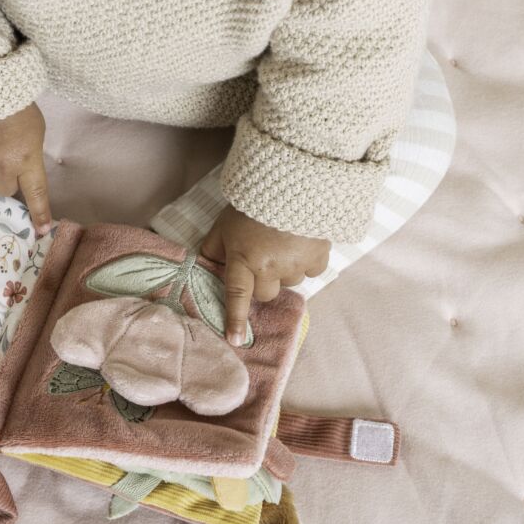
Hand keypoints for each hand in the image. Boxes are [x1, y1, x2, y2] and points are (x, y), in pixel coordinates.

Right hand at [0, 102, 51, 234]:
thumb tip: (23, 169)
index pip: (36, 194)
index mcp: (27, 158)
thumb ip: (29, 151)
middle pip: (4, 191)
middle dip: (3, 179)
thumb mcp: (33, 127)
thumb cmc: (11, 102)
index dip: (39, 214)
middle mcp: (3, 168)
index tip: (42, 230)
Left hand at [199, 204, 329, 345]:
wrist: (292, 182)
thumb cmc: (252, 204)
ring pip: (289, 283)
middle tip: (263, 256)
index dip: (235, 319)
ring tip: (284, 243)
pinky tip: (301, 242)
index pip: (237, 296)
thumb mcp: (224, 223)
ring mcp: (296, 265)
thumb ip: (213, 248)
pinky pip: (311, 271)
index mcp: (243, 258)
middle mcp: (270, 267)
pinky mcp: (318, 257)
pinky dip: (307, 261)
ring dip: (286, 270)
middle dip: (263, 281)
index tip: (235, 341)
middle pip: (265, 293)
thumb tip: (204, 268)